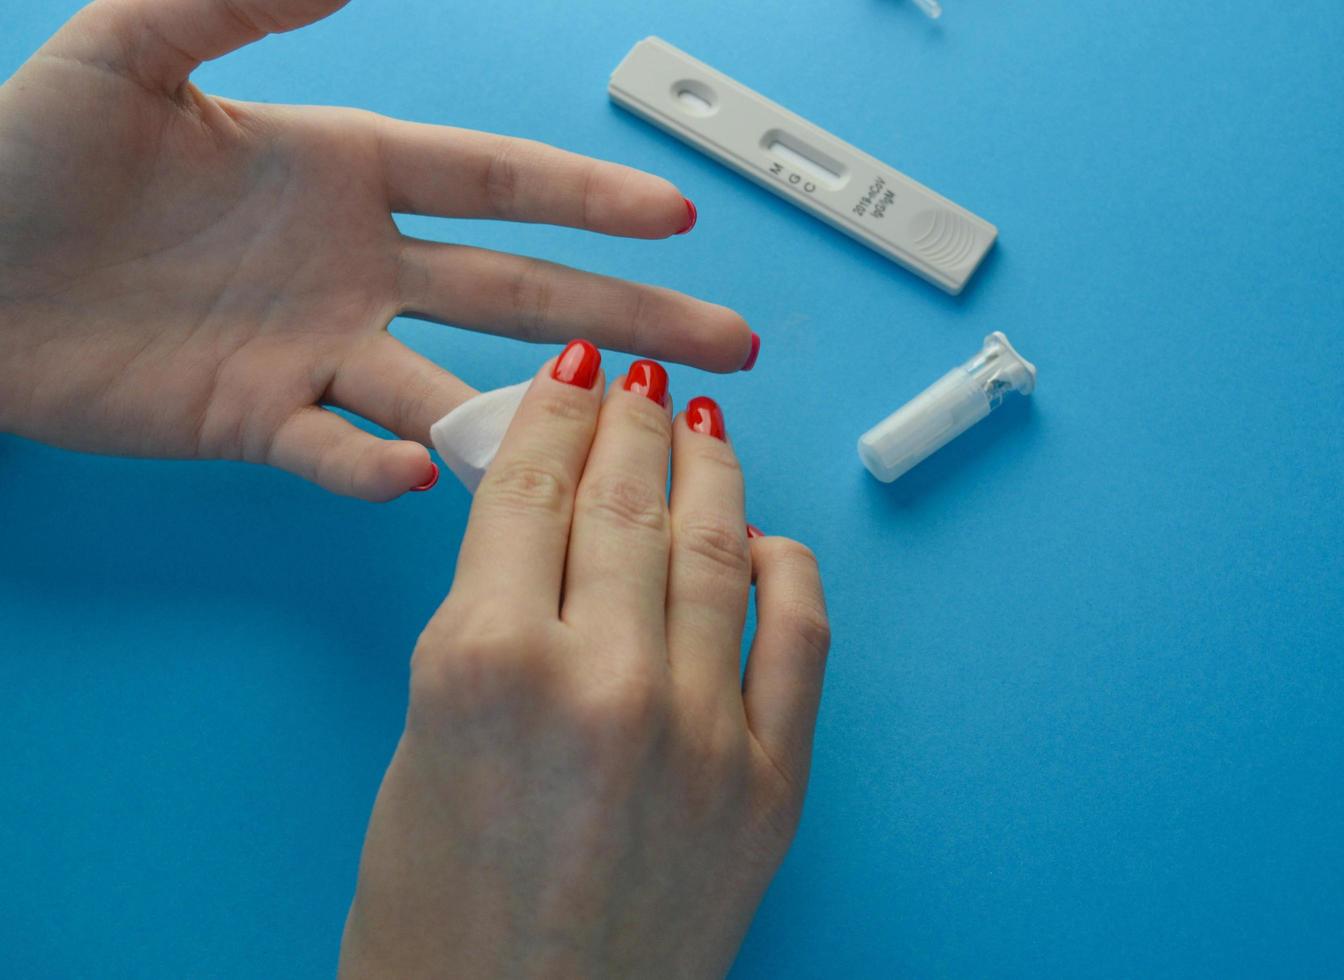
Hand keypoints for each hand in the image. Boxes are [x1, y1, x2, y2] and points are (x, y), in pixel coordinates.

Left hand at [0, 0, 752, 499]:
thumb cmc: (20, 158)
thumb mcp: (129, 51)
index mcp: (340, 172)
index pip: (494, 183)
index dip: (585, 200)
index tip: (671, 219)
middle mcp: (351, 266)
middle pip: (519, 292)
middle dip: (627, 316)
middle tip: (718, 339)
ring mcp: (314, 350)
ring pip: (453, 386)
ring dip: (531, 413)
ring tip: (611, 440)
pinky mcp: (259, 421)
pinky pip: (339, 450)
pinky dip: (377, 465)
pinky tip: (415, 471)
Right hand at [340, 342, 829, 976]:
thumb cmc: (436, 917)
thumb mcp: (424, 736)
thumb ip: (489, 617)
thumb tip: (548, 525)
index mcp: (486, 666)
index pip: (531, 488)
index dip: (555, 412)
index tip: (571, 373)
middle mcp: (603, 685)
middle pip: (627, 503)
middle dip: (631, 424)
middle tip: (637, 381)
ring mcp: (703, 735)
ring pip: (722, 549)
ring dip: (713, 473)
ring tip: (702, 430)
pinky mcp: (772, 788)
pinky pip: (803, 636)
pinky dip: (790, 572)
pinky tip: (767, 539)